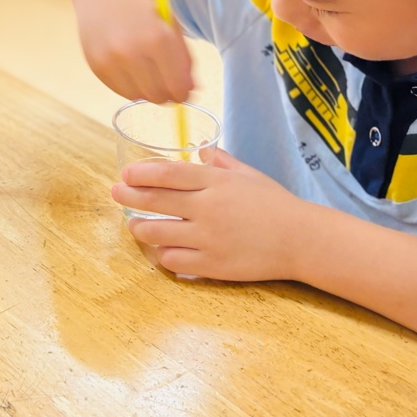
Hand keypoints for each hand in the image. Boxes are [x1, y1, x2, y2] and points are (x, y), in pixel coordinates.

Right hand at [72, 0, 192, 102]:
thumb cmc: (140, 1)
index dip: (185, 92)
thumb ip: (183, 58)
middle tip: (168, 83)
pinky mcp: (95, 65)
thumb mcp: (170, 22)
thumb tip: (190, 90)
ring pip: (138, 96)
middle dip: (168, 94)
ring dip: (148, 91)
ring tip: (150, 74)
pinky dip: (130, 86)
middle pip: (159, 96)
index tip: (186, 90)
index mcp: (157, 38)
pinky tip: (133, 70)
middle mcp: (132, 52)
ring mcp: (110, 61)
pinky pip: (119, 90)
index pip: (178, 86)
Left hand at [114, 149, 313, 280]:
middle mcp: (207, 208)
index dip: (142, 173)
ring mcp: (208, 238)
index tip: (126, 174)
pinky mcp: (212, 265)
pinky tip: (162, 249)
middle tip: (116, 193)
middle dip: (130, 196)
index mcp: (216, 183)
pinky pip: (174, 260)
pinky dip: (163, 255)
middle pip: (156, 201)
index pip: (168, 174)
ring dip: (141, 227)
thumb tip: (200, 151)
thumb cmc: (276, 203)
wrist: (301, 240)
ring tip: (135, 224)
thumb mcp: (249, 175)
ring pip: (158, 233)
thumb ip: (221, 163)